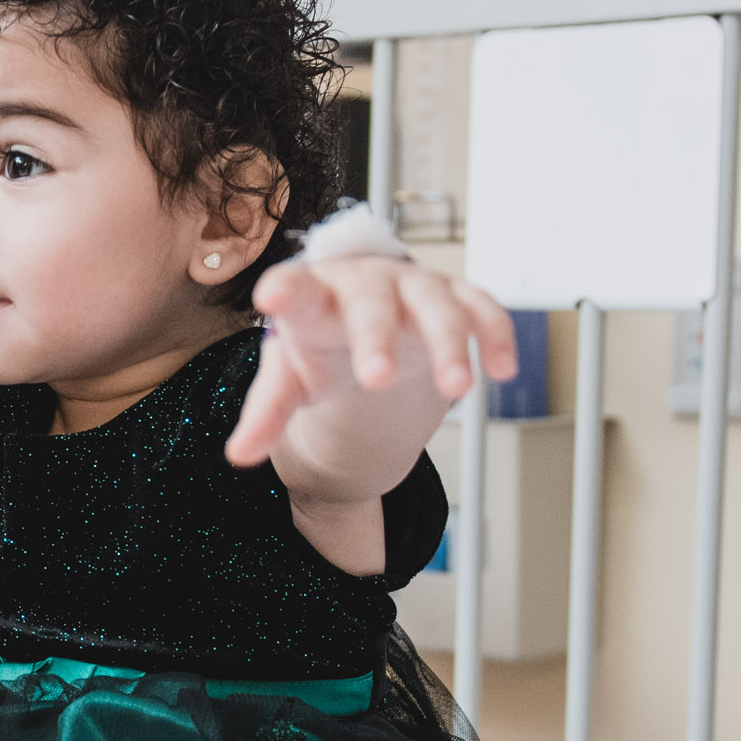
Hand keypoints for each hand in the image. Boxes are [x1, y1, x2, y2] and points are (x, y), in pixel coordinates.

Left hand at [225, 253, 519, 466]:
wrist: (366, 319)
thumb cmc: (323, 341)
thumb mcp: (290, 378)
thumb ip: (267, 412)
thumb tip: (239, 455)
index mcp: (315, 299)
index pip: (297, 290)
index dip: (286, 291)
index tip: (271, 295)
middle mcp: (367, 285)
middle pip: (372, 303)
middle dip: (376, 336)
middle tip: (376, 378)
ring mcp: (415, 288)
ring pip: (437, 305)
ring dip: (449, 343)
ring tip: (458, 389)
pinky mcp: (457, 297)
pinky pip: (482, 308)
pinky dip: (495, 334)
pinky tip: (502, 370)